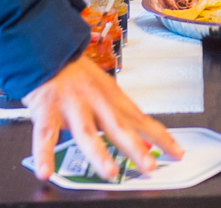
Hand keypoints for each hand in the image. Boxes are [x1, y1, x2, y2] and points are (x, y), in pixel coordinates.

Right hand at [22, 56, 182, 181]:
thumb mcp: (104, 89)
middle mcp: (95, 101)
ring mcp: (72, 105)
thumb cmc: (75, 73)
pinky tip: (46, 170)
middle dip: (135, 147)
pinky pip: (45, 134)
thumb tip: (143, 138)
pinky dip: (43, 153)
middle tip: (149, 166)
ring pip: (86, 132)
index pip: (141, 119)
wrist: (47, 48)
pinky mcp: (47, 109)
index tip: (177, 153)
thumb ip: (120, 116)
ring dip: (98, 152)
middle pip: (118, 127)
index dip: (160, 136)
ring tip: (109, 172)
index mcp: (112, 97)